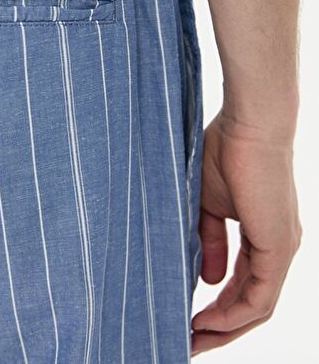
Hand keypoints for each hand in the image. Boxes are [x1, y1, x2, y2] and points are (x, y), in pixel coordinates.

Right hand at [191, 105, 301, 355]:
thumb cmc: (225, 152)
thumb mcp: (208, 204)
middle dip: (219, 327)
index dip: (216, 306)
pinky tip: (206, 323)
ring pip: (257, 307)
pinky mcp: (279, 247)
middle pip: (251, 304)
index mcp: (262, 236)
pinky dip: (233, 315)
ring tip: (192, 339)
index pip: (242, 283)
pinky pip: (260, 297)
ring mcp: (281, 249)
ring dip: (224, 328)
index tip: (186, 318)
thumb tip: (206, 279)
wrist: (248, 124)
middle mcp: (278, 247)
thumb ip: (209, 240)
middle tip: (187, 342)